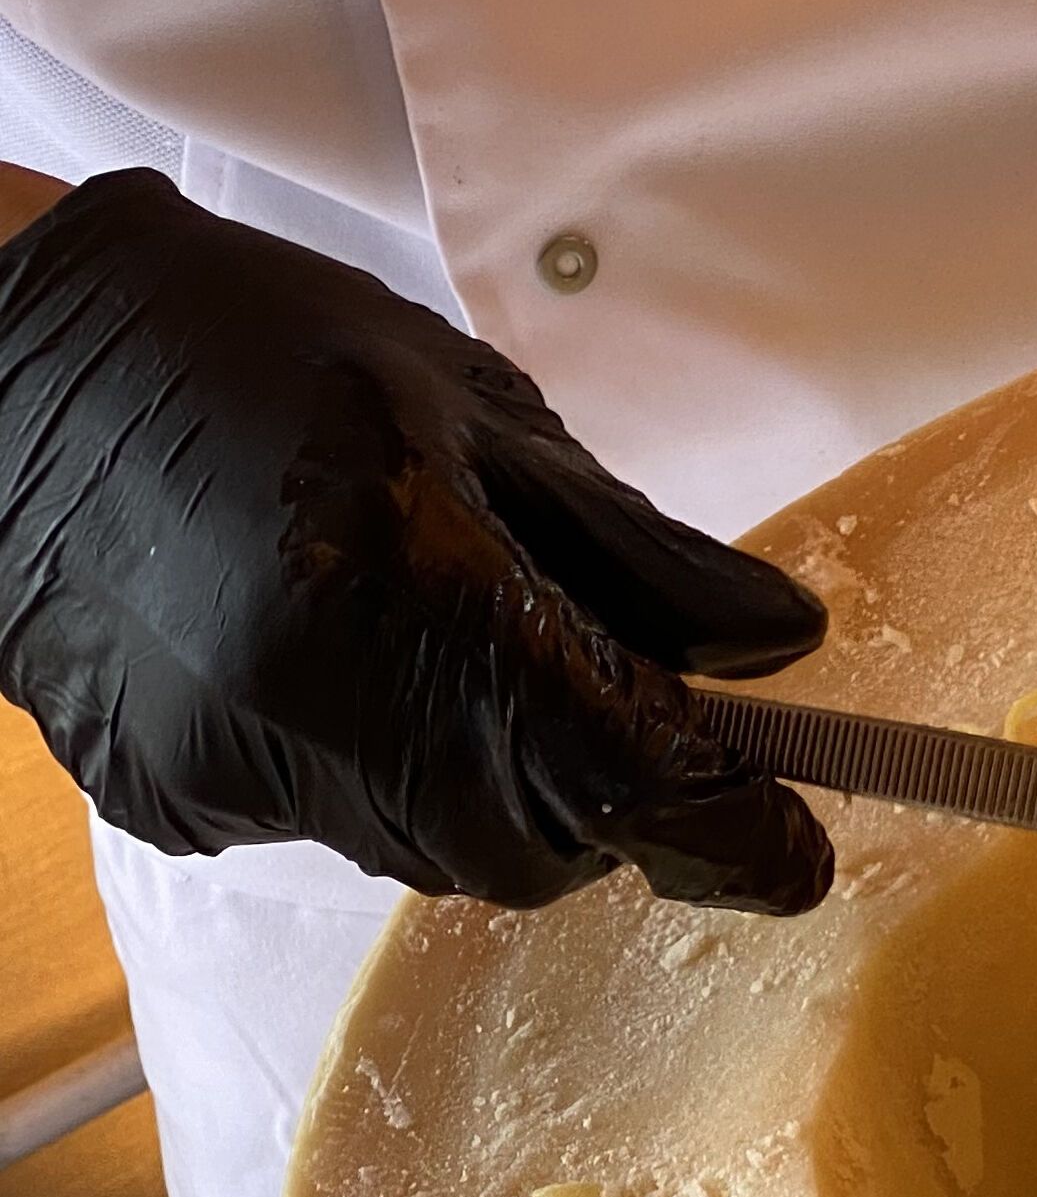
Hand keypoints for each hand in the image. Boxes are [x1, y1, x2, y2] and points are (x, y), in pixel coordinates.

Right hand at [0, 171, 832, 909]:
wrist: (7, 365)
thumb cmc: (245, 345)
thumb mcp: (472, 405)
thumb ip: (629, 547)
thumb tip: (775, 644)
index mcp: (412, 589)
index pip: (619, 775)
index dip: (731, 829)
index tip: (798, 851)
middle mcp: (315, 711)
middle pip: (535, 843)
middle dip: (615, 798)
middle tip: (641, 704)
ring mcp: (228, 772)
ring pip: (438, 847)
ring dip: (509, 782)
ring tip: (480, 643)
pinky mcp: (168, 799)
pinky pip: (341, 823)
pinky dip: (396, 767)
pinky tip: (360, 657)